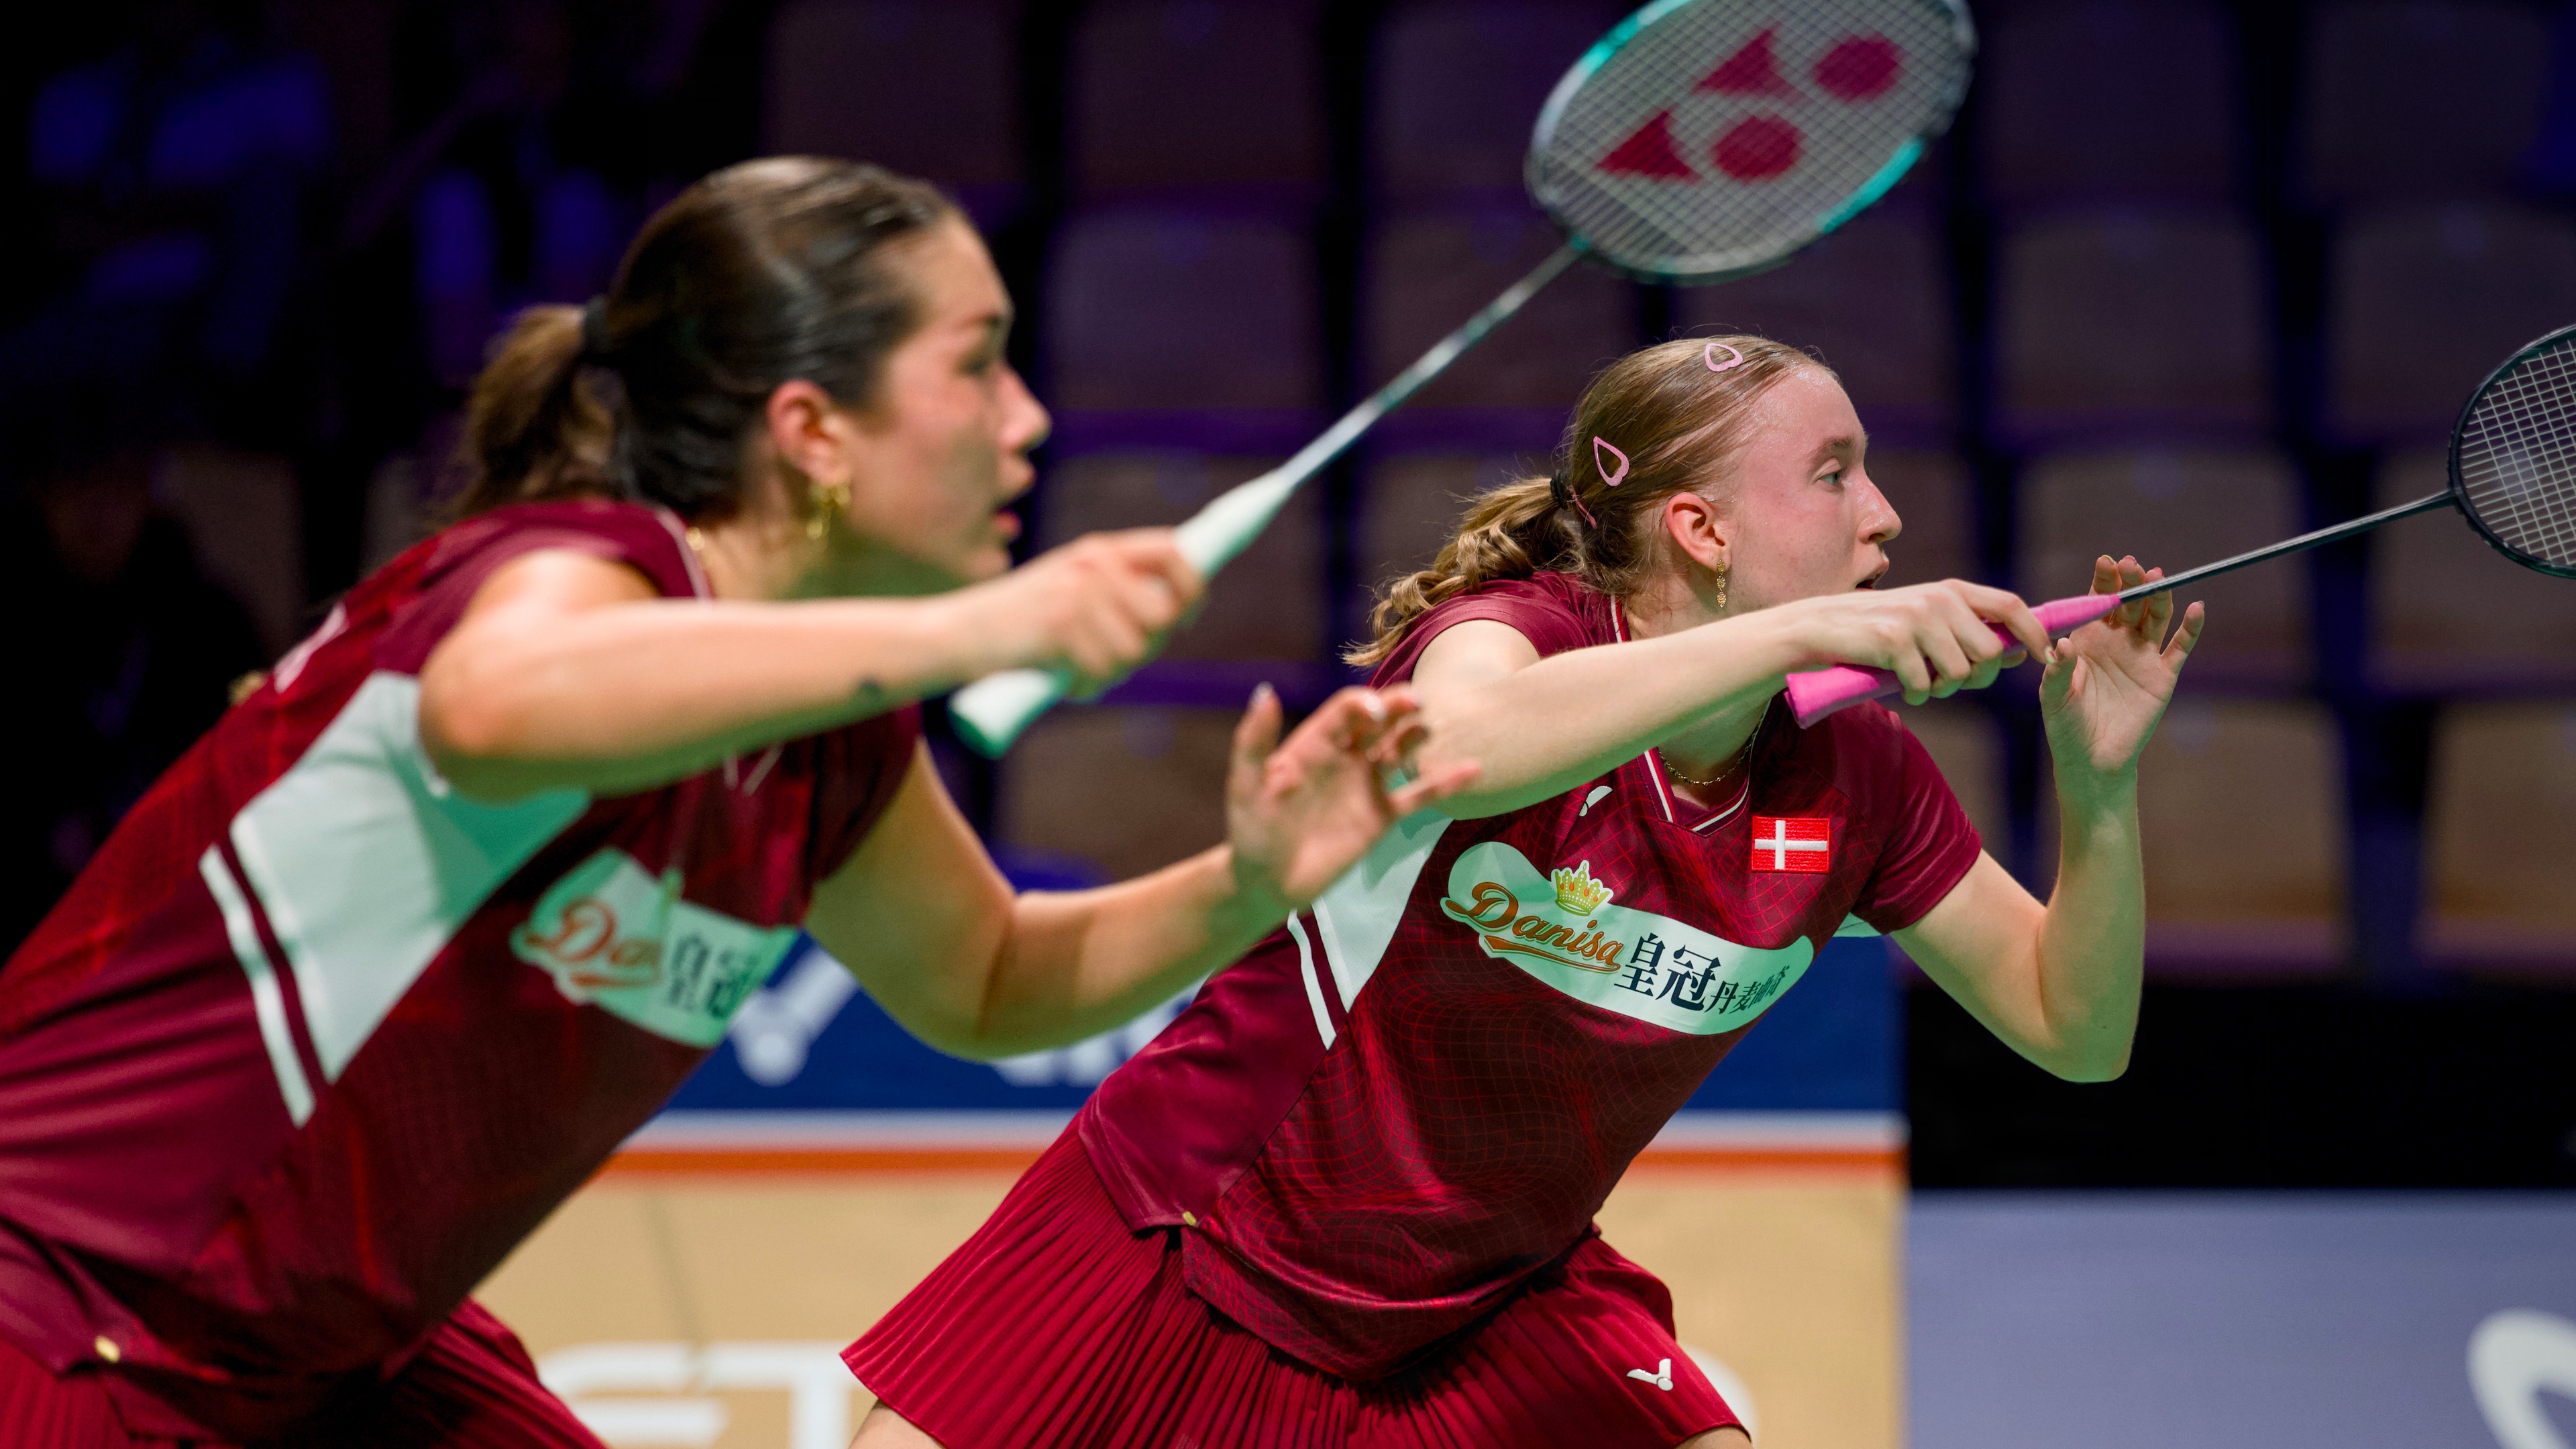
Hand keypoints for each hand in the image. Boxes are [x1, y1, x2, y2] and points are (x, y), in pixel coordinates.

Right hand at [953, 530, 1202, 695]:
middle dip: (1147, 645)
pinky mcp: (1062, 625)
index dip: (1191, 585)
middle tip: (1108, 656)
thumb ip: (1117, 590)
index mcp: (1099, 549)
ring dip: (1110, 671)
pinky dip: (1085, 683)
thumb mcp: (1070, 587)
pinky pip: (1104, 669)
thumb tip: (1177, 614)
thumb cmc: (1020, 623)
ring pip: (1136, 650)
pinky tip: (1057, 673)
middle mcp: (1093, 564)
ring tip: (1073, 663)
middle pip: (1164, 614)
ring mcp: (1078, 592)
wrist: (957, 634)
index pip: (1173, 552)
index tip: (1187, 615)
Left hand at [1225, 685, 1480, 913]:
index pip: (1345, 711)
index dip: (1363, 704)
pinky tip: (1473, 768)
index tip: (1374, 713)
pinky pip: (1419, 796)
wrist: (1266, 883)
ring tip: (1435, 725)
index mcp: (1313, 744)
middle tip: (1418, 701)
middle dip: (1397, 706)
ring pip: (1401, 750)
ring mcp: (1365, 786)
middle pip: (1379, 721)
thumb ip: (1254, 741)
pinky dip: (1445, 783)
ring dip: (1418, 734)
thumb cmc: (1251, 832)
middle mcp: (1344, 758)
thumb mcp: (1246, 786)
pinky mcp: (1381, 817)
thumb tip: (1266, 691)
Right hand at [1778, 580, 2052, 704]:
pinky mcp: (1894, 642)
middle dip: (1977, 678)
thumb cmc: (1876, 630)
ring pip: (1960, 674)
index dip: (2034, 633)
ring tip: (1919, 682)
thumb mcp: (1926, 618)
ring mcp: (1917, 619)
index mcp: (1952, 591)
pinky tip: (1898, 685)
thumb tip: (2018, 652)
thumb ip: (1968, 630)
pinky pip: (1925, 686)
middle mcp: (1939, 600)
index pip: (2011, 607)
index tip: (2044, 656)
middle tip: (1948, 682)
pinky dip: (1916, 695)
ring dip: (1943, 689)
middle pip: (1990, 653)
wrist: (1817, 627)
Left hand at [2040, 555, 2204, 789]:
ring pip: (2155, 618)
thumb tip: (2063, 644)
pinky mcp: (2162, 677)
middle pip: (2129, 603)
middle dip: (2131, 582)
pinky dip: (2190, 628)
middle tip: (2132, 565)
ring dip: (2158, 597)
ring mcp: (2142, 657)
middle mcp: (2117, 642)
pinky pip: (2180, 649)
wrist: (2090, 759)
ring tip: (2157, 577)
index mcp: (2088, 639)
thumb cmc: (2066, 725)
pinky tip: (2197, 608)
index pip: (2098, 601)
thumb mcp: (2054, 696)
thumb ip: (2058, 669)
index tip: (2106, 561)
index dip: (2104, 580)